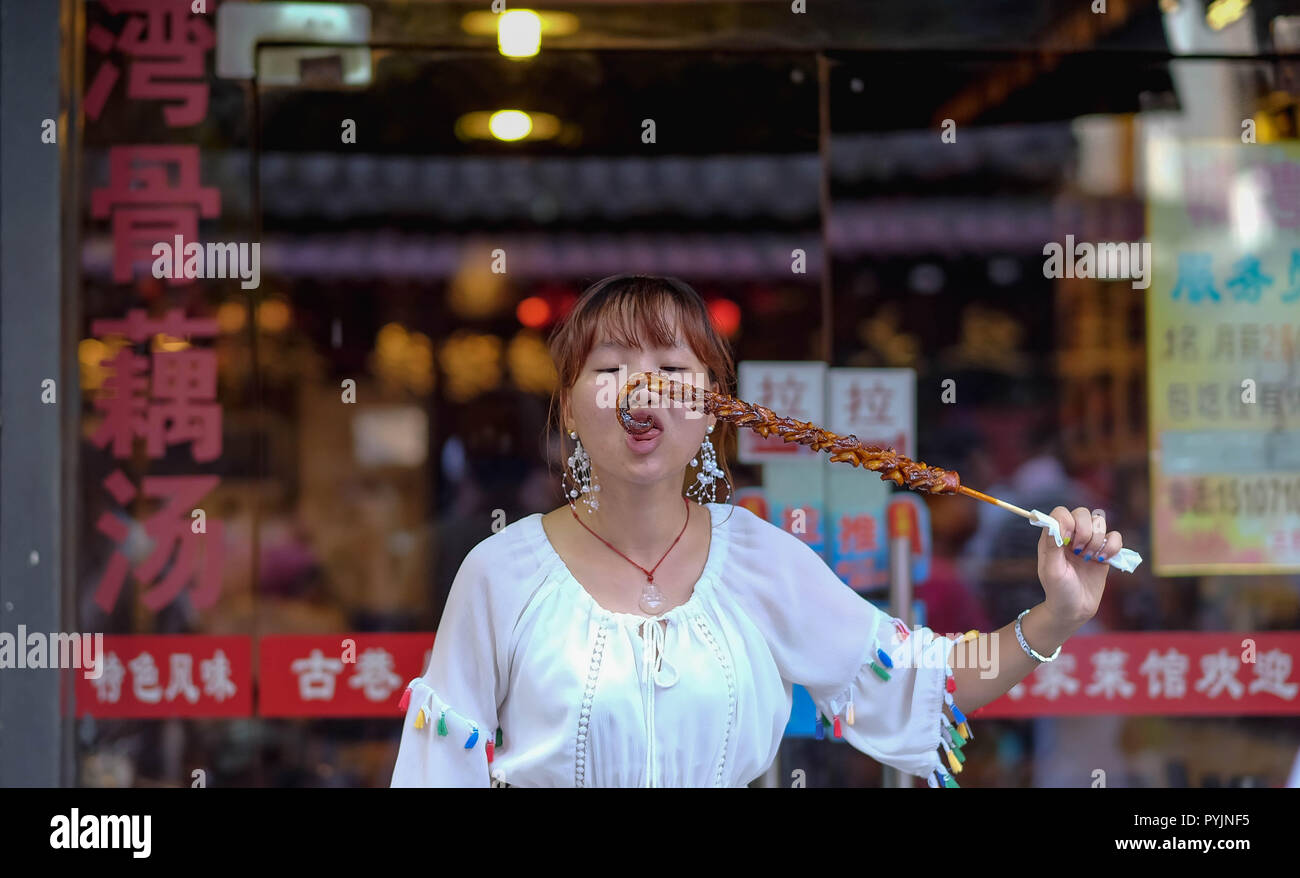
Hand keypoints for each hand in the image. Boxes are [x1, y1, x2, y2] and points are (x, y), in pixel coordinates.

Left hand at [1036, 506, 1122, 627]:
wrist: (1075, 609)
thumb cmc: (1058, 591)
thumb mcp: (1052, 571)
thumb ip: (1053, 547)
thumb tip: (1055, 525)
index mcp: (1053, 537)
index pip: (1061, 513)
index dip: (1067, 521)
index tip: (1068, 539)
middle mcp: (1070, 535)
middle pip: (1082, 513)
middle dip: (1085, 531)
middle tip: (1079, 551)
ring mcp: (1088, 542)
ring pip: (1100, 522)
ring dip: (1097, 540)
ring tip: (1088, 558)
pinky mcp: (1104, 551)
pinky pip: (1115, 536)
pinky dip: (1112, 546)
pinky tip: (1103, 560)